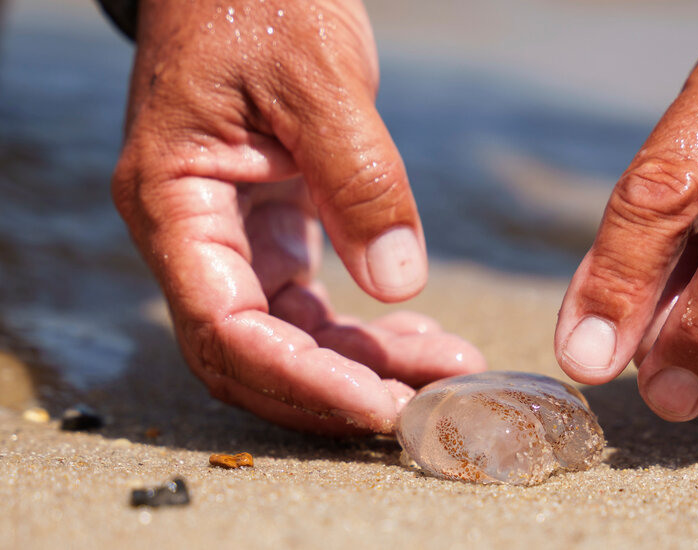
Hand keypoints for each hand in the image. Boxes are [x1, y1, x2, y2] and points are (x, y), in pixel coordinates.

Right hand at [112, 0, 484, 434]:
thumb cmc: (259, 1)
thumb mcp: (318, 80)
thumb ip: (357, 180)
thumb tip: (398, 285)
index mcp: (173, 202)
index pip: (225, 328)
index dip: (301, 380)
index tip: (379, 405)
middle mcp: (191, 233)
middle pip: (250, 353)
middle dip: (335, 388)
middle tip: (424, 404)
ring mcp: (228, 236)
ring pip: (284, 337)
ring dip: (359, 366)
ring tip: (444, 371)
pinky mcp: (267, 229)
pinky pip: (306, 304)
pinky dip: (361, 330)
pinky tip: (418, 336)